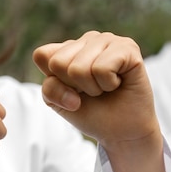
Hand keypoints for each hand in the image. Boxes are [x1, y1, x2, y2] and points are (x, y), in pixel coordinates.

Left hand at [32, 31, 160, 153]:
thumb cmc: (95, 115)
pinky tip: (119, 83)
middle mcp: (88, 39)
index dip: (56, 83)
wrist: (123, 132)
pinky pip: (102, 68)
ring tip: (107, 88)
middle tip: (94, 92)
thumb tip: (73, 72)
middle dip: (75, 87)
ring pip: (79, 68)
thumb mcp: (60, 104)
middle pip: (58, 63)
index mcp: (69, 48)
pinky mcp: (127, 47)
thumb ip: (50, 87)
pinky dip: (109, 84)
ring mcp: (108, 40)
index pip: (42, 56)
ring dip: (93, 88)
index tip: (73, 93)